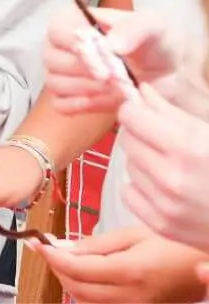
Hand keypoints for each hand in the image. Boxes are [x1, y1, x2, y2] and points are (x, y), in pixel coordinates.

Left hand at [35, 225, 208, 302]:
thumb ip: (97, 244)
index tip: (37, 242)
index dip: (52, 256)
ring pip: (85, 301)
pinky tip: (81, 274)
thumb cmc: (174, 244)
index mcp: (130, 272)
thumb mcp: (135, 234)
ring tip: (61, 258)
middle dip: (56, 267)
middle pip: (76, 288)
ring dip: (67, 280)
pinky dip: (84, 291)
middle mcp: (131, 296)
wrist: (203, 263)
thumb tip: (63, 246)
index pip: (77, 268)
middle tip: (45, 248)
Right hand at [43, 7, 180, 114]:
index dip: (75, 48)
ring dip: (88, 90)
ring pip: (55, 83)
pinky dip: (83, 105)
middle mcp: (61, 45)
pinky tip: (106, 100)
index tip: (105, 66)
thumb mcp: (154, 26)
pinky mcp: (68, 97)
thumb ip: (132, 28)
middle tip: (117, 79)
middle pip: (52, 59)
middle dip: (86, 72)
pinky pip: (61, 104)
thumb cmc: (158, 43)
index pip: (57, 30)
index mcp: (74, 20)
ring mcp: (61, 72)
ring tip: (117, 88)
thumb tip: (109, 46)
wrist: (171, 74)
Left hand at [119, 82, 208, 252]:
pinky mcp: (162, 225)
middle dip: (141, 135)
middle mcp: (173, 177)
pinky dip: (143, 188)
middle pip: (128, 141)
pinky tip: (167, 188)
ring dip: (145, 162)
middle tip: (164, 140)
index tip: (142, 112)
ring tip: (174, 167)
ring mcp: (166, 204)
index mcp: (189, 148)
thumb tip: (141, 92)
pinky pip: (130, 194)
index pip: (132, 117)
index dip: (134, 111)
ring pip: (131, 167)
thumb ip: (173, 113)